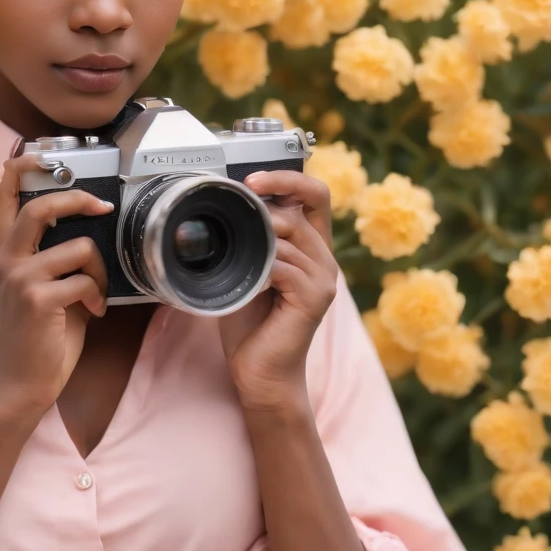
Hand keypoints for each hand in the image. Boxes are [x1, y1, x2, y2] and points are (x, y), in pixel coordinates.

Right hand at [0, 152, 113, 424]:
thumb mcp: (34, 289)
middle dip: (77, 197)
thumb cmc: (33, 338)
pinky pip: (85, 280)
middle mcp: (6, 260)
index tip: (41, 154)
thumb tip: (87, 230)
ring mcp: (21, 279)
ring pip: (77, 245)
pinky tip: (93, 311)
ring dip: (100, 267)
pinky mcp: (39, 300)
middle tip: (102, 205)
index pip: (3, 196)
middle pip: (40, 205)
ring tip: (97, 289)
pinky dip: (98, 295)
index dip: (21, 166)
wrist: (16, 386)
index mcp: (3, 253)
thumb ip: (50, 258)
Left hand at [218, 171, 338, 413]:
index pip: (314, 194)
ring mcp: (324, 278)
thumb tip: (226, 204)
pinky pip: (284, 265)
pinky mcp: (315, 297)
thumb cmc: (249, 322)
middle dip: (263, 208)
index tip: (252, 179)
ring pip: (288, 236)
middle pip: (299, 210)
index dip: (287, 177)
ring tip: (236, 262)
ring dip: (255, 242)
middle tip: (233, 221)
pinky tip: (246, 282)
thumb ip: (250, 238)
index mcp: (311, 247)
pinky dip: (259, 268)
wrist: (259, 373)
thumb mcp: (246, 268)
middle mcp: (324, 259)